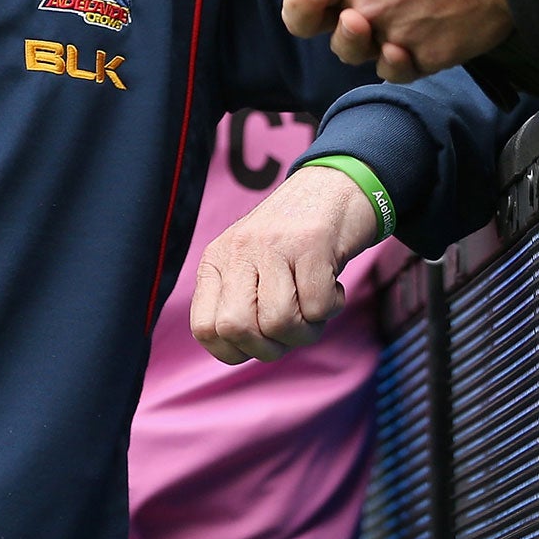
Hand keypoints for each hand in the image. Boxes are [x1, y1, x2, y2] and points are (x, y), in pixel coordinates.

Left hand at [191, 165, 378, 363]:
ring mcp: (273, 244)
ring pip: (279, 323)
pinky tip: (332, 285)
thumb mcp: (251, 265)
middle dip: (271, 346)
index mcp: (217, 260)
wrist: (334, 187)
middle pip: (237, 329)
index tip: (260, 340)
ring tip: (314, 306)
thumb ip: (238, 304)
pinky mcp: (311, 243)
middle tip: (292, 329)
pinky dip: (332, 308)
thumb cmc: (293, 243)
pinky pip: (318, 307)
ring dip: (307, 330)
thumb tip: (238, 351)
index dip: (234, 350)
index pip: (204, 329)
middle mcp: (238, 250)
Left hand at [266, 0, 511, 81]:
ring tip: (372, 10)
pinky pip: (395, 70)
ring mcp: (393, 34)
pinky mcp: (428, 56)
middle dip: (310, 5)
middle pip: (307, 23)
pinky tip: (406, 37)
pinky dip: (395, 58)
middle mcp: (360, 5)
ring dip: (354, 33)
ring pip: (351, 50)